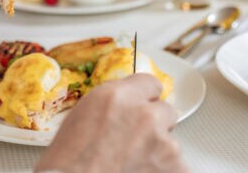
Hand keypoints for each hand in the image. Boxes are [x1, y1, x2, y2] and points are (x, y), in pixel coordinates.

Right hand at [35, 74, 188, 172]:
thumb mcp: (81, 117)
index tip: (142, 105)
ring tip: (132, 164)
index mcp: (118, 97)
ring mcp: (163, 144)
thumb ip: (111, 103)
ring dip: (157, 151)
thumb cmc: (70, 161)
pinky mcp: (176, 169)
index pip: (150, 83)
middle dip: (153, 124)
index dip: (144, 97)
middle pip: (165, 110)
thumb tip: (126, 103)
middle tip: (134, 140)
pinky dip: (163, 170)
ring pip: (171, 142)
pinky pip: (177, 166)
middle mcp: (144, 115)